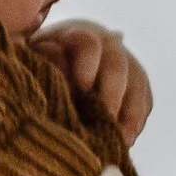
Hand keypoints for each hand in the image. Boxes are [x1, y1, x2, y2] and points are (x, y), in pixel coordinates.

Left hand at [29, 20, 152, 141]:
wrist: (52, 68)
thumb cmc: (34, 68)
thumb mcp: (30, 62)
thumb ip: (41, 61)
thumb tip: (60, 63)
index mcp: (74, 35)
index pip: (88, 43)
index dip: (88, 65)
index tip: (83, 87)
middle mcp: (104, 43)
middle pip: (117, 64)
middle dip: (113, 93)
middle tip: (105, 119)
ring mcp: (124, 61)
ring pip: (136, 82)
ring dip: (130, 113)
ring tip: (119, 140)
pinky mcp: (135, 82)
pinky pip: (145, 99)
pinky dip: (137, 120)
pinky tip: (125, 140)